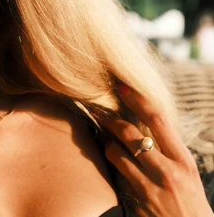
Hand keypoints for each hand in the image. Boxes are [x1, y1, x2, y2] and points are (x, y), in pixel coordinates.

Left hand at [102, 82, 212, 216]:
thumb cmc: (190, 203)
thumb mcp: (186, 174)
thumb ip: (168, 152)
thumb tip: (146, 127)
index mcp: (183, 160)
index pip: (158, 120)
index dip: (137, 99)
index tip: (122, 86)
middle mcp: (167, 172)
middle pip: (131, 134)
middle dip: (111, 119)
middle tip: (98, 109)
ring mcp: (149, 188)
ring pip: (116, 153)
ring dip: (104, 140)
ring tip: (99, 132)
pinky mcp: (135, 202)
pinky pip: (115, 176)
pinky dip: (109, 163)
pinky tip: (102, 156)